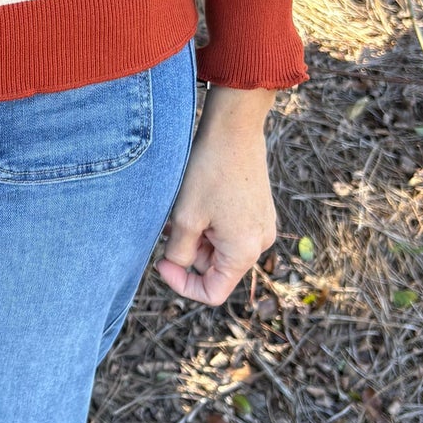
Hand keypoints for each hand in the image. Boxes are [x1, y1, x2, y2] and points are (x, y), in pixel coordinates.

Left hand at [155, 85, 277, 305]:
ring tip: (182, 210)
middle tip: (169, 226)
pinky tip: (195, 203)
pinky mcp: (258, 211)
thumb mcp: (186, 218)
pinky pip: (229, 232)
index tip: (161, 263)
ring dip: (196, 237)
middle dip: (188, 254)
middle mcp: (260, 243)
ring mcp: (262, 226)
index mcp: (244, 252)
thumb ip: (179, 254)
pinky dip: (208, 225)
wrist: (234, 129)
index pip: (212, 293)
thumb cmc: (209, 172)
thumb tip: (176, 267)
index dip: (182, 284)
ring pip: (219, 249)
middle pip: (215, 269)